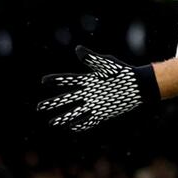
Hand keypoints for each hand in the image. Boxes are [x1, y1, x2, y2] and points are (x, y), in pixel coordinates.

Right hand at [38, 46, 159, 131]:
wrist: (138, 86)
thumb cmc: (123, 72)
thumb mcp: (107, 64)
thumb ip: (92, 58)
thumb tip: (78, 49)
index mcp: (88, 80)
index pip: (68, 80)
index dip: (56, 81)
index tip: (43, 81)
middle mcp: (88, 93)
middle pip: (67, 99)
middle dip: (53, 103)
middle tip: (39, 108)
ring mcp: (94, 103)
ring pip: (75, 112)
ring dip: (63, 117)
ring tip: (51, 123)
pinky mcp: (103, 112)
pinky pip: (89, 120)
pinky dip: (81, 124)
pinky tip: (72, 128)